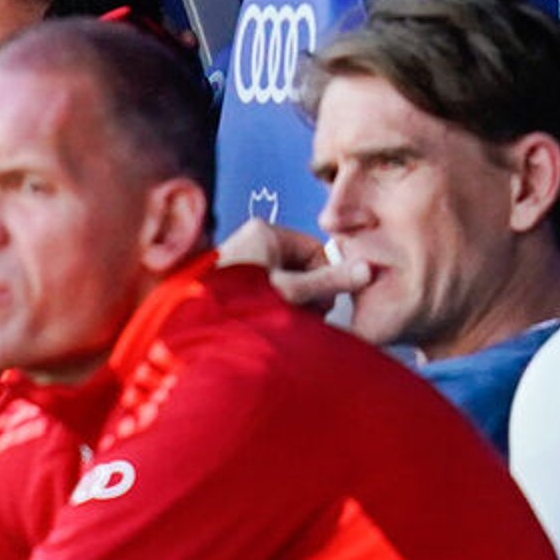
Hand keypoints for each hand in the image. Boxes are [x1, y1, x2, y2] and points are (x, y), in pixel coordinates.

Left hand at [217, 218, 371, 310]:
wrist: (192, 327)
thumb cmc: (238, 306)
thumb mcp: (291, 293)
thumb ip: (329, 282)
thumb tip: (367, 271)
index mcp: (265, 232)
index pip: (315, 250)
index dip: (323, 279)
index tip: (318, 304)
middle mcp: (250, 240)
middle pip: (299, 266)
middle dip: (305, 294)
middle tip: (297, 316)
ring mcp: (239, 258)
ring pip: (283, 280)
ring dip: (289, 303)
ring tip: (279, 321)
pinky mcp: (229, 279)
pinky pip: (263, 289)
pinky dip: (271, 306)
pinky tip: (265, 322)